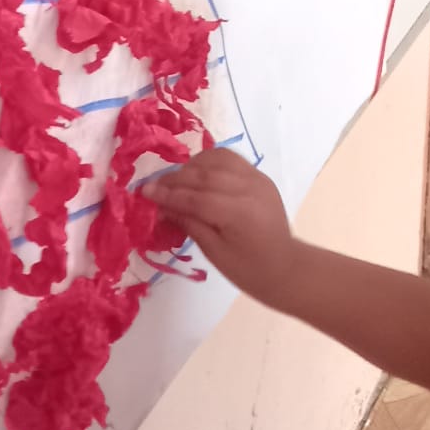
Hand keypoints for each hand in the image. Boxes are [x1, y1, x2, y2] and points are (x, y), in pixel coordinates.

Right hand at [142, 150, 299, 306]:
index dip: (168, 194)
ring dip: (191, 166)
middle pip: (205, 175)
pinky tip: (196, 172)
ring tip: (173, 180)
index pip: (197, 197)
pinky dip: (209, 161)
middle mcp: (250, 189)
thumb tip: (161, 206)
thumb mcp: (214, 252)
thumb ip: (189, 223)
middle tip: (152, 186)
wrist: (285, 266)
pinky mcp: (259, 176)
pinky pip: (230, 159)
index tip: (144, 192)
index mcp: (240, 213)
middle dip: (174, 179)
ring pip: (217, 159)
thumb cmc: (248, 269)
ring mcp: (258, 179)